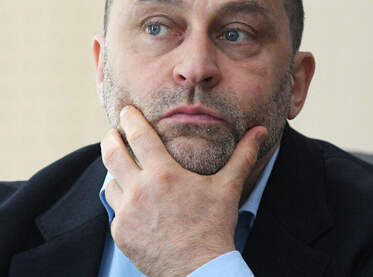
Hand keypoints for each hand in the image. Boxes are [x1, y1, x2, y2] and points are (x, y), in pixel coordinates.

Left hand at [100, 105, 266, 276]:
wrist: (199, 270)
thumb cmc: (214, 226)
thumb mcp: (228, 187)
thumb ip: (242, 155)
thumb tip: (261, 131)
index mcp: (164, 174)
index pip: (138, 135)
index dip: (130, 118)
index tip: (127, 111)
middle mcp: (139, 190)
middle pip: (111, 152)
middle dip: (110, 137)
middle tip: (114, 132)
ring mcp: (126, 213)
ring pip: (111, 181)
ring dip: (116, 172)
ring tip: (125, 167)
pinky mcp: (120, 233)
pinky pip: (115, 210)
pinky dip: (122, 202)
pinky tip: (134, 202)